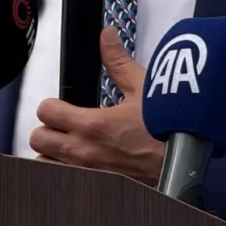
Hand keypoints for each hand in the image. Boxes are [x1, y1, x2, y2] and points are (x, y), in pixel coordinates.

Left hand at [29, 26, 164, 184]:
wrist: (187, 162)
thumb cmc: (168, 128)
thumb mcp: (143, 88)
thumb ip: (118, 61)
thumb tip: (106, 37)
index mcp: (93, 125)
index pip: (45, 112)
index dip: (51, 105)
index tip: (61, 106)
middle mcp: (85, 153)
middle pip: (37, 140)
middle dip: (47, 129)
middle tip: (62, 125)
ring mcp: (89, 174)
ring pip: (44, 165)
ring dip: (52, 154)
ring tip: (68, 146)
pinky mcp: (98, 188)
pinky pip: (64, 181)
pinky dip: (64, 171)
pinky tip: (79, 164)